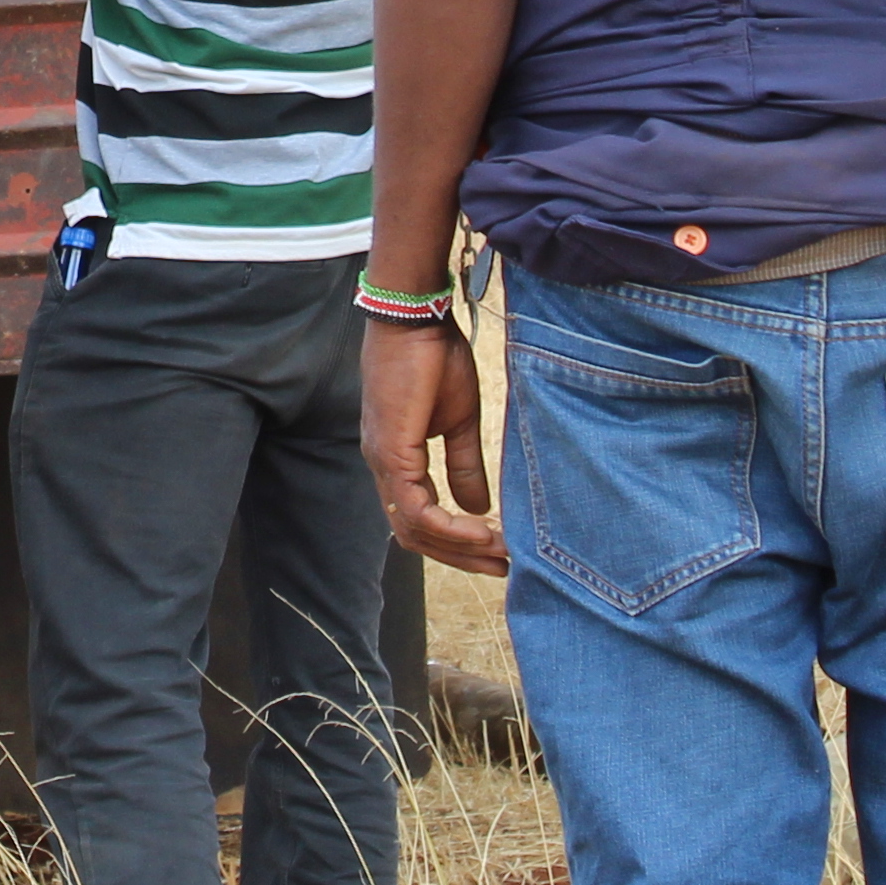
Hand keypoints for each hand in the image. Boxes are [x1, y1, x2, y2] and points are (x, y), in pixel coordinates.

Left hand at [363, 318, 503, 573]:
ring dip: (458, 547)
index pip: (417, 520)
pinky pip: (415, 509)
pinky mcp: (391, 451)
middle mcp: (383, 467)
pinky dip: (448, 527)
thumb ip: (464, 465)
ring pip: (413, 529)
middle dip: (459, 556)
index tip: (497, 550)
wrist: (416, 317)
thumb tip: (477, 507)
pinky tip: (481, 529)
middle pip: (412, 535)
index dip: (455, 542)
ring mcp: (382, 461)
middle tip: (503, 567)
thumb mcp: (459, 420)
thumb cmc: (434, 357)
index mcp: (396, 459)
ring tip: (500, 550)